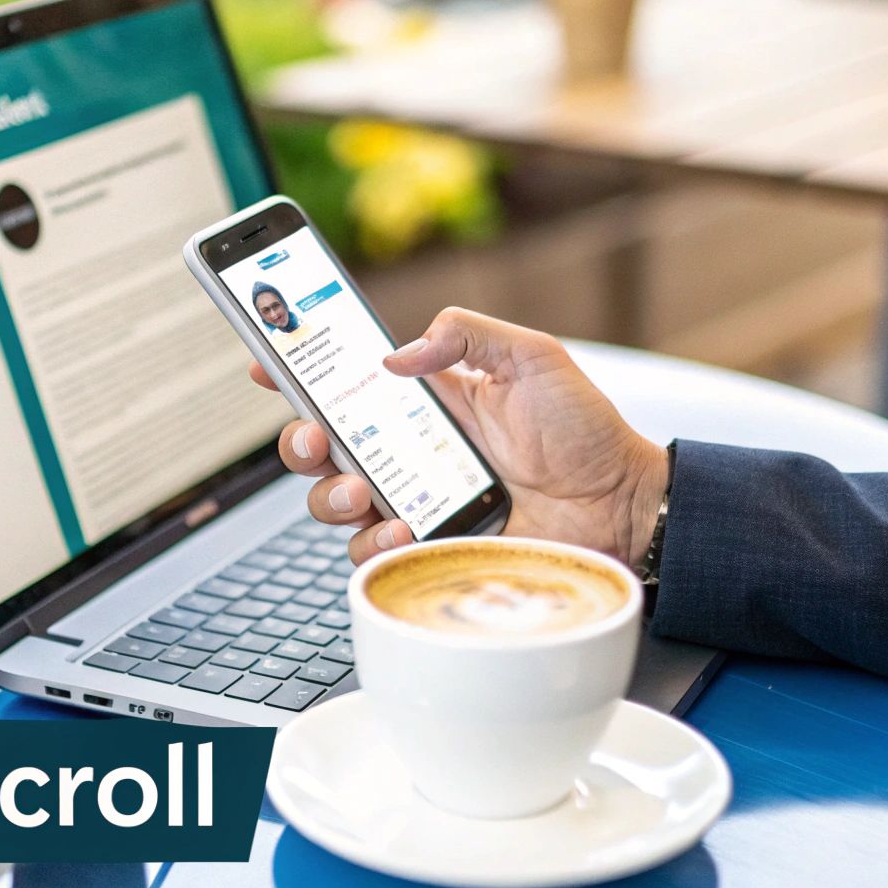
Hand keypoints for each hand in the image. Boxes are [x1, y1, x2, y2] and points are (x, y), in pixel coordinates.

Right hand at [252, 307, 669, 564]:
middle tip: (316, 438)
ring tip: (366, 491)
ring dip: (331, 494)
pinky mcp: (430, 549)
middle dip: (298, 440)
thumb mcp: (532, 357)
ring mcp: (417, 503)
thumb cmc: (586, 432)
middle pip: (321, 446)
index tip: (263, 359)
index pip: (346, 380)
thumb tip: (394, 356)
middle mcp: (411, 452)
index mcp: (426, 401)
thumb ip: (466, 334)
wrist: (624, 507)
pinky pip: (372, 553)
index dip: (298, 369)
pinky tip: (403, 528)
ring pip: (334, 502)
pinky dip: (374, 542)